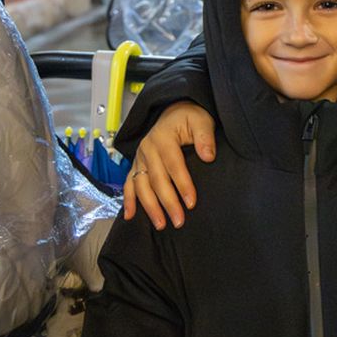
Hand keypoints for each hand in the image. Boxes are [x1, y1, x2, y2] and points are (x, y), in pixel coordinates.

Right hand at [122, 102, 215, 230]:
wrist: (172, 112)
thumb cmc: (188, 118)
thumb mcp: (201, 120)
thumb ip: (205, 136)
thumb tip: (208, 156)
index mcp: (163, 137)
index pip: (174, 164)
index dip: (182, 184)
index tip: (191, 202)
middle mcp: (148, 148)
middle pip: (157, 179)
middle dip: (167, 202)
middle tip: (178, 220)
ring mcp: (140, 158)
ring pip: (141, 185)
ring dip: (149, 206)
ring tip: (161, 224)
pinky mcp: (136, 165)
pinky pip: (128, 184)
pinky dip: (128, 200)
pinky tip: (130, 216)